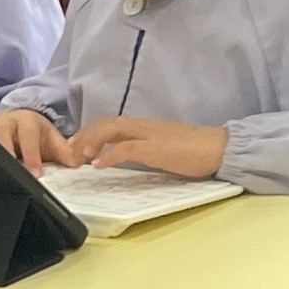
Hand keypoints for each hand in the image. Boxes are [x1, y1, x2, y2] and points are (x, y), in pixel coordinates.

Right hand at [0, 107, 66, 169]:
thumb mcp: (52, 141)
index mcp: (27, 121)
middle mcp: (6, 120)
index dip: (31, 154)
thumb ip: (66, 153)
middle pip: (1, 132)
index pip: (29, 136)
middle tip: (8, 170)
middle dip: (4, 151)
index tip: (34, 173)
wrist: (19, 120)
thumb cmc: (35, 134)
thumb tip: (79, 162)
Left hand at [66, 116, 230, 180]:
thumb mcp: (165, 149)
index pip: (112, 123)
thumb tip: (130, 158)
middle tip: (69, 151)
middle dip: (84, 135)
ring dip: (91, 141)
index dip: (91, 132)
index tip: (77, 145)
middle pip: (106, 122)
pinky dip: (108, 155)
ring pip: (111, 129)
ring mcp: (149, 135)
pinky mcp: (155, 148)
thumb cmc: (197, 151)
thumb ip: (146, 150)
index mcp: (146, 126)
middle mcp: (144, 126)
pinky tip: (98, 166)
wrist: (219, 148)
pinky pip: (126, 148)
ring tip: (78, 156)